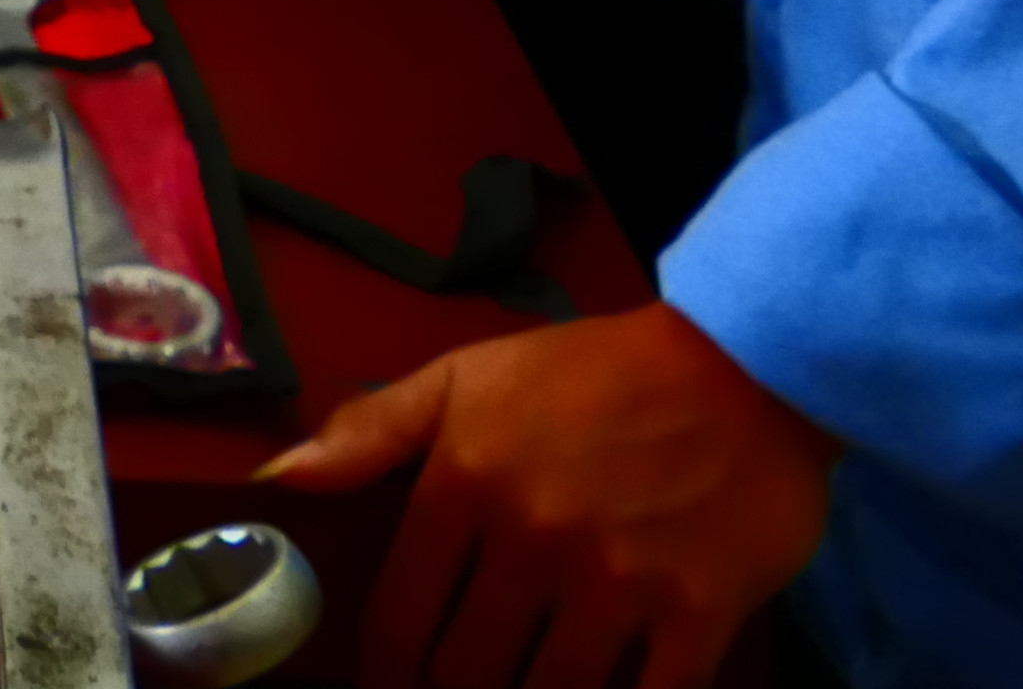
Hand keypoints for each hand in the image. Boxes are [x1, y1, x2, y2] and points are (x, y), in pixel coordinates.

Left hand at [265, 307, 837, 688]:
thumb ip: (370, 431)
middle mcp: (533, 539)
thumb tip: (281, 480)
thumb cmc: (592, 373)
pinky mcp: (698, 614)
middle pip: (468, 673)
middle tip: (455, 688)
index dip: (386, 674)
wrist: (741, 365)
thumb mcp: (468, 376)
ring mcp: (618, 583)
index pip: (401, 619)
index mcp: (466, 484)